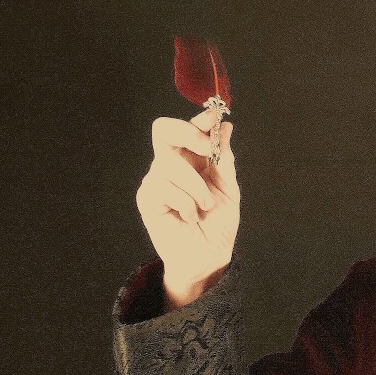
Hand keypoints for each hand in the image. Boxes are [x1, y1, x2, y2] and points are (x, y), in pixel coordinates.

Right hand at [136, 110, 239, 295]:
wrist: (209, 256)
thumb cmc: (218, 223)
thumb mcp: (228, 187)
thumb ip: (223, 158)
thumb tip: (225, 128)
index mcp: (191, 158)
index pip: (187, 128)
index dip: (200, 120)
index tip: (215, 119)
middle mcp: (170, 165)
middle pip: (163, 129)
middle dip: (189, 134)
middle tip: (208, 151)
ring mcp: (156, 180)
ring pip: (171, 164)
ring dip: (197, 187)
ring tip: (205, 207)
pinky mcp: (147, 199)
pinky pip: (165, 187)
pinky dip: (186, 203)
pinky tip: (190, 216)